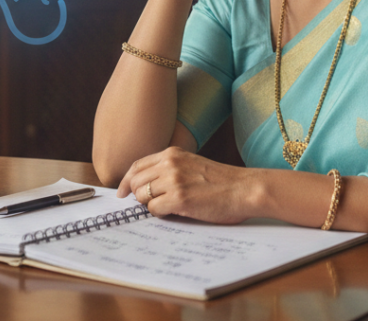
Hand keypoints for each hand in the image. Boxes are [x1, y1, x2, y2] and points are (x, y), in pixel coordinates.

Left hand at [116, 146, 254, 224]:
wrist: (245, 189)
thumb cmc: (223, 181)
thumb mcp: (192, 165)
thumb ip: (170, 169)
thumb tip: (145, 186)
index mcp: (172, 153)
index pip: (137, 165)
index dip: (126, 180)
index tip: (122, 192)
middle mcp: (170, 164)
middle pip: (135, 181)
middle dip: (135, 196)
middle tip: (145, 205)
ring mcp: (174, 180)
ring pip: (142, 196)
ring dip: (150, 205)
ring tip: (167, 207)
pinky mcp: (180, 198)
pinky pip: (153, 210)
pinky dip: (159, 214)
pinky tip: (174, 212)